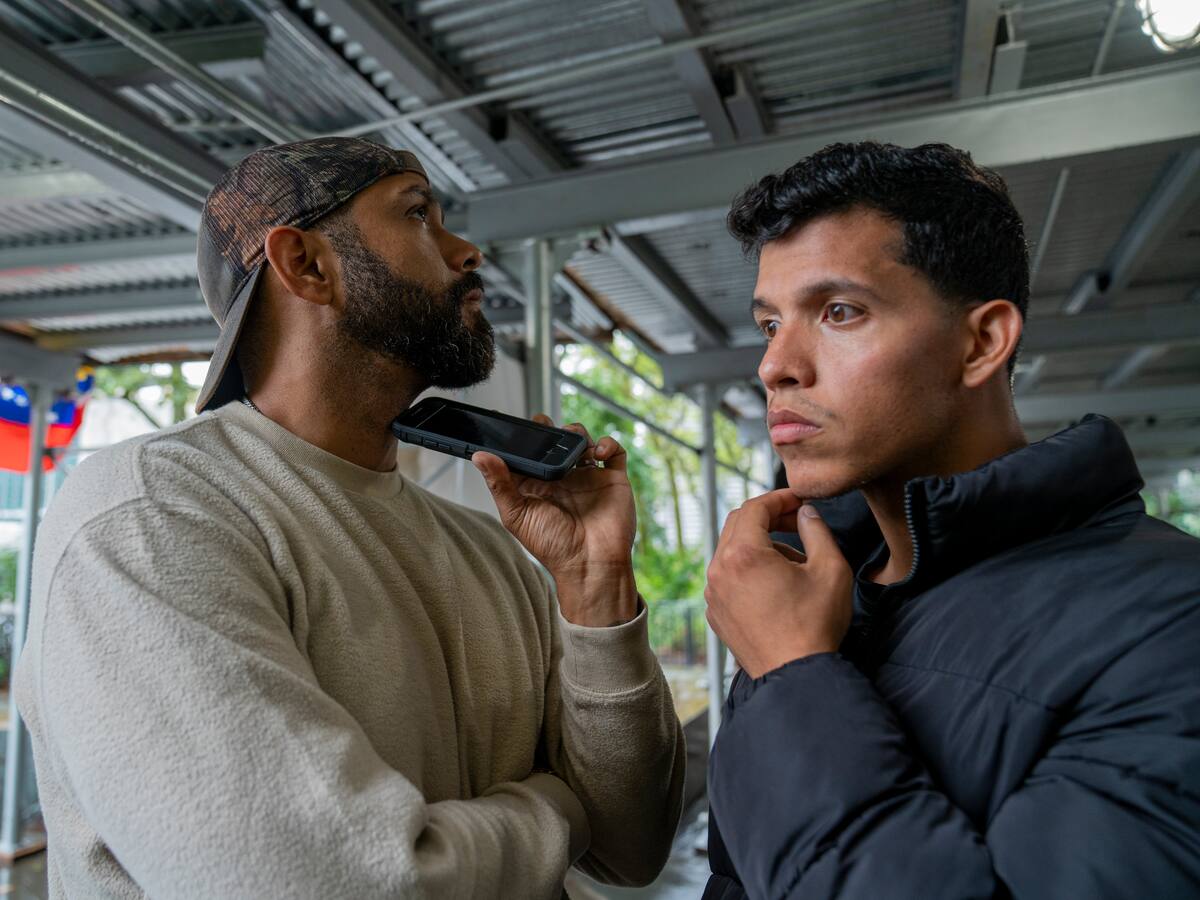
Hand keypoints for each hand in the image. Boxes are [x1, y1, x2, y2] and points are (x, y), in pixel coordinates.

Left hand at [472, 416, 637, 626]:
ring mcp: (588, 477)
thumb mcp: (517, 515)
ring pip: (583, 442)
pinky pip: (614, 453)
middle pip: (558, 442)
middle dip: (552, 429)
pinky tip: (597, 451)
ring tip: (572, 439)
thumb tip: (480, 456)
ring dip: (577, 433)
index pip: (530, 454)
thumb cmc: (553, 547)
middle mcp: (564, 479)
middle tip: (545, 425)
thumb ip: (500, 484)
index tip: (518, 426)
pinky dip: (608, 443)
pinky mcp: (612, 479)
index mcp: (540, 485)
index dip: (525, 439)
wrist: (590, 564)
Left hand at [704, 490, 853, 677]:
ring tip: (795, 564)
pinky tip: (777, 586)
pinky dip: (748, 570)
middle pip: (738, 524)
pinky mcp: (715, 613)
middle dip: (768, 517)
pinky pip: (728, 578)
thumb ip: (817, 531)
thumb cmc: (814, 625)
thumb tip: (806, 514)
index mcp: (743, 554)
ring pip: (732, 551)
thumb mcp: (830, 569)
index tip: (799, 500)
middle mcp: (719, 570)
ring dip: (760, 546)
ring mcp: (714, 594)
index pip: (755, 507)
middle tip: (797, 522)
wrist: (796, 676)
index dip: (779, 498)